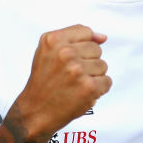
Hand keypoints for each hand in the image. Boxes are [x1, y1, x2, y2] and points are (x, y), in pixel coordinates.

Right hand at [13, 25, 110, 139]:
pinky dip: (98, 89)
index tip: (71, 58)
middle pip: (96, 49)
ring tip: (74, 84)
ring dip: (92, 76)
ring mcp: (78, 70)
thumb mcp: (49, 51)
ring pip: (103, 65)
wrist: (35, 111)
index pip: (86, 32)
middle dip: (87, 62)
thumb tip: (103, 37)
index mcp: (54, 40)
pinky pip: (107, 81)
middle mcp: (65, 53)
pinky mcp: (89, 87)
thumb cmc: (43, 81)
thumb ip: (75, 38)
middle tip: (69, 75)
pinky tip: (81, 93)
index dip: (81, 46)